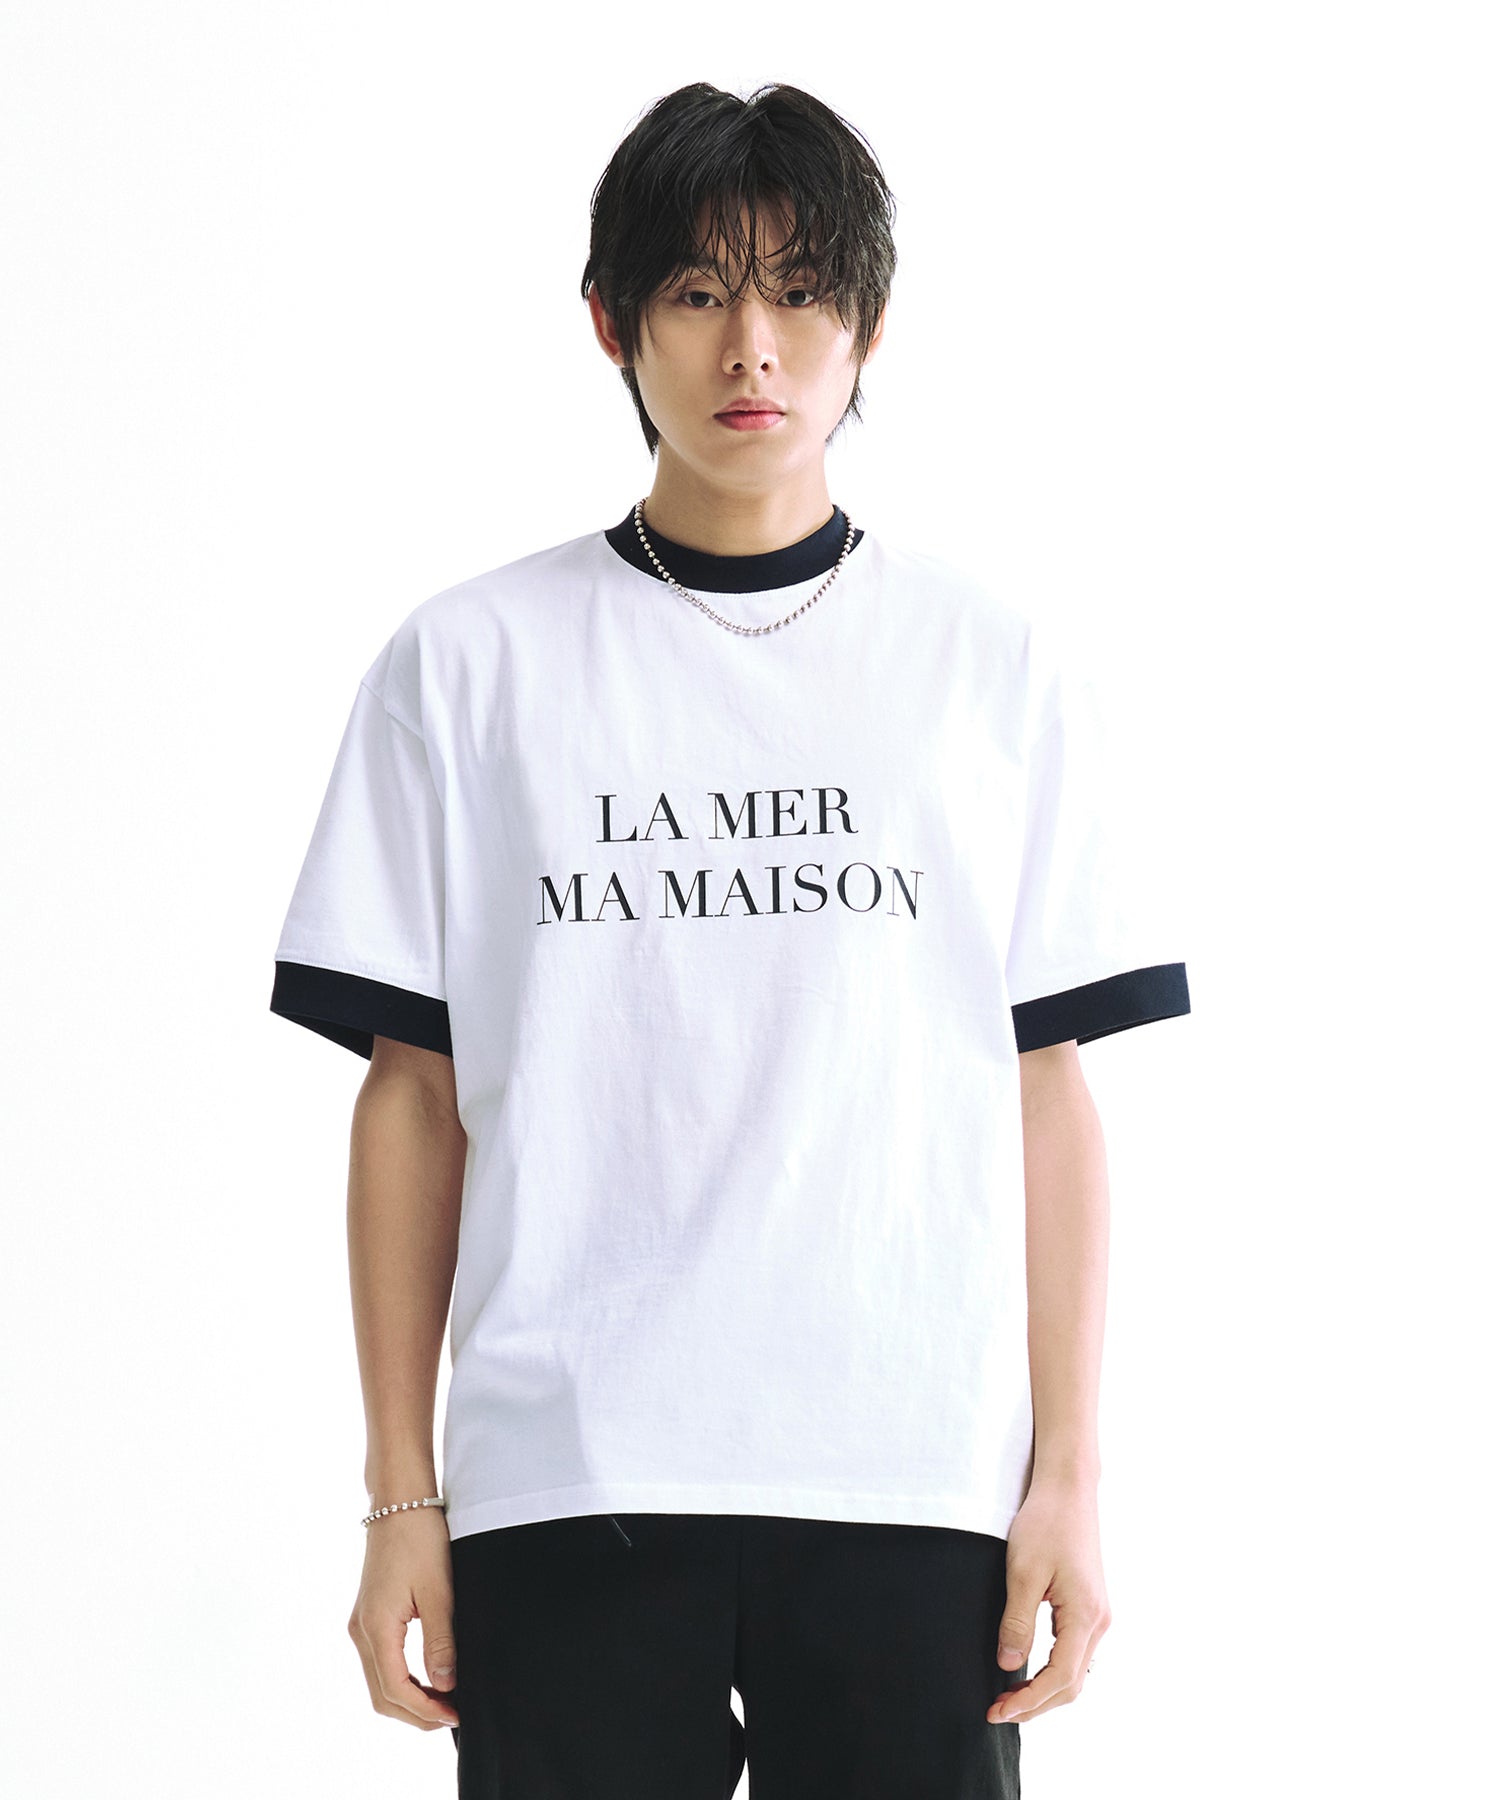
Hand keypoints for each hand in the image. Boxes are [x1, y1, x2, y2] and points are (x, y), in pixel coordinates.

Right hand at [347, 1507, 460, 1730]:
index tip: (455, 1716)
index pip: (395, 1690)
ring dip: (408, 1699)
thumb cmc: (420, 1538)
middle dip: (415, 1713)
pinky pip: (380, 1662)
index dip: (425, 1711)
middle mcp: (360, 1630)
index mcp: (375, 1627)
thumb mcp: (439, 1591)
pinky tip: (427, 1678)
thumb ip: (441, 1641)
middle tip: (452, 1717)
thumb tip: (445, 1686)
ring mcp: (361, 1624)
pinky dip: (402, 1679)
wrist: (399, 1501)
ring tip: (444, 1702)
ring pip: (379, 1681)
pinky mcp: (368, 1615)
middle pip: (382, 1694)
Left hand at [986, 1473, 1110, 1724]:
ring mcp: (1097, 1614)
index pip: (1059, 1679)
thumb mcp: (1023, 1571)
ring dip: (1043, 1691)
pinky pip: (1073, 1652)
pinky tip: (1026, 1671)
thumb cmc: (1045, 1523)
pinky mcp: (1089, 1606)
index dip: (1027, 1702)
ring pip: (1074, 1671)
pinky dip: (1051, 1671)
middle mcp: (1099, 1621)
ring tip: (1008, 1698)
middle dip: (1035, 1705)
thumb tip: (1008, 1665)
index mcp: (1085, 1616)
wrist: (1068, 1488)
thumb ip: (1017, 1621)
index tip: (996, 1711)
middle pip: (1071, 1684)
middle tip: (996, 1711)